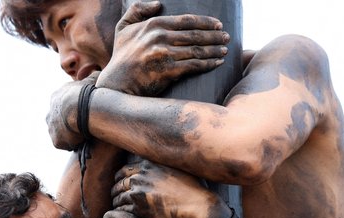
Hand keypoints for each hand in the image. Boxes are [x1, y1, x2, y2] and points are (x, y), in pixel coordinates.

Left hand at [46, 72, 98, 150]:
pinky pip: (64, 144)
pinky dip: (72, 144)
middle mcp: (50, 112)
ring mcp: (52, 127)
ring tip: (84, 136)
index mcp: (57, 97)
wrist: (79, 107)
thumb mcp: (91, 80)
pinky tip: (82, 142)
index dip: (75, 110)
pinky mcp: (56, 140)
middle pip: (59, 120)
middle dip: (69, 124)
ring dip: (70, 136)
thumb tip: (97, 71)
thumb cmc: (88, 93)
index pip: (64, 105)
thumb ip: (93, 77)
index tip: (84, 113)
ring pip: (61, 134)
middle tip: (83, 127)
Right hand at [96, 1, 229, 95]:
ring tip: (224, 50)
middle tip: (226, 37)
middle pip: (195, 35)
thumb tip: (158, 2)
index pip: (187, 20)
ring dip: (214, 50)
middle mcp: (160, 37)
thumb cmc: (121, 57)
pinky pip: (193, 66)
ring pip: (197, 50)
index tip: (218, 24)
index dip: (205, 22)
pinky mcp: (168, 71)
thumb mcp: (123, 28)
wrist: (117, 84)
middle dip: (214, 36)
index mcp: (153, 24)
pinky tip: (216, 63)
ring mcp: (164, 55)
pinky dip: (207, 64)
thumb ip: (137, 10)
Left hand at [111, 161, 231, 217]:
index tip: (123, 186)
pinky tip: (127, 216)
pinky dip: (122, 212)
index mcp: (148, 164)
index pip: (124, 170)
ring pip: (118, 196)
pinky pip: (122, 209)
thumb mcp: (176, 170)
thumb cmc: (193, 190)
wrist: (199, 208)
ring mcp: (138, 191)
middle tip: (119, 198)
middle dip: (117, 191)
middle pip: (118, 183)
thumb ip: (159, 167)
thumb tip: (151, 168)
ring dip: (118, 202)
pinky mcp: (139, 207)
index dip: (122, 179)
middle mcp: (141, 175)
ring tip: (123, 208)